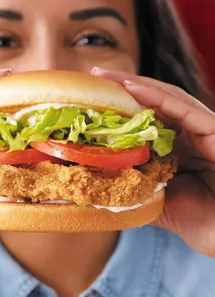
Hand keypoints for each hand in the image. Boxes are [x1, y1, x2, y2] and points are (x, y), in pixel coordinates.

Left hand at [92, 67, 214, 256]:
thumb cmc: (199, 220)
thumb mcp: (154, 201)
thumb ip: (132, 191)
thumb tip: (99, 189)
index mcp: (174, 147)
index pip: (145, 120)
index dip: (120, 108)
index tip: (93, 101)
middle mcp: (187, 133)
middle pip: (153, 102)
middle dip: (124, 87)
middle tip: (97, 76)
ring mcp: (202, 128)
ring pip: (166, 98)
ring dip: (135, 85)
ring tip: (107, 77)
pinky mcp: (214, 128)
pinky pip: (183, 108)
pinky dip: (157, 97)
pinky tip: (132, 88)